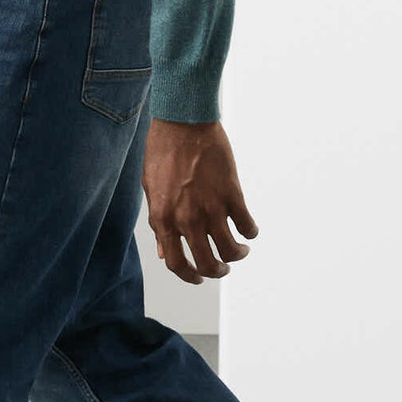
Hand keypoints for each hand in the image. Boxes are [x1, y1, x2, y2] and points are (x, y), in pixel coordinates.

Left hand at [143, 118, 257, 282]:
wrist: (183, 123)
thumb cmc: (163, 152)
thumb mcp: (152, 191)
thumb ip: (159, 223)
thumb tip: (164, 250)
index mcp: (164, 219)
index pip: (176, 263)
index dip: (189, 277)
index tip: (198, 278)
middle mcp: (188, 219)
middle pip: (207, 263)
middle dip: (217, 272)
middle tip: (222, 268)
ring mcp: (211, 208)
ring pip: (230, 249)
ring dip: (237, 256)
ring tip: (240, 250)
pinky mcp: (232, 194)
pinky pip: (246, 225)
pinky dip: (250, 232)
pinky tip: (249, 229)